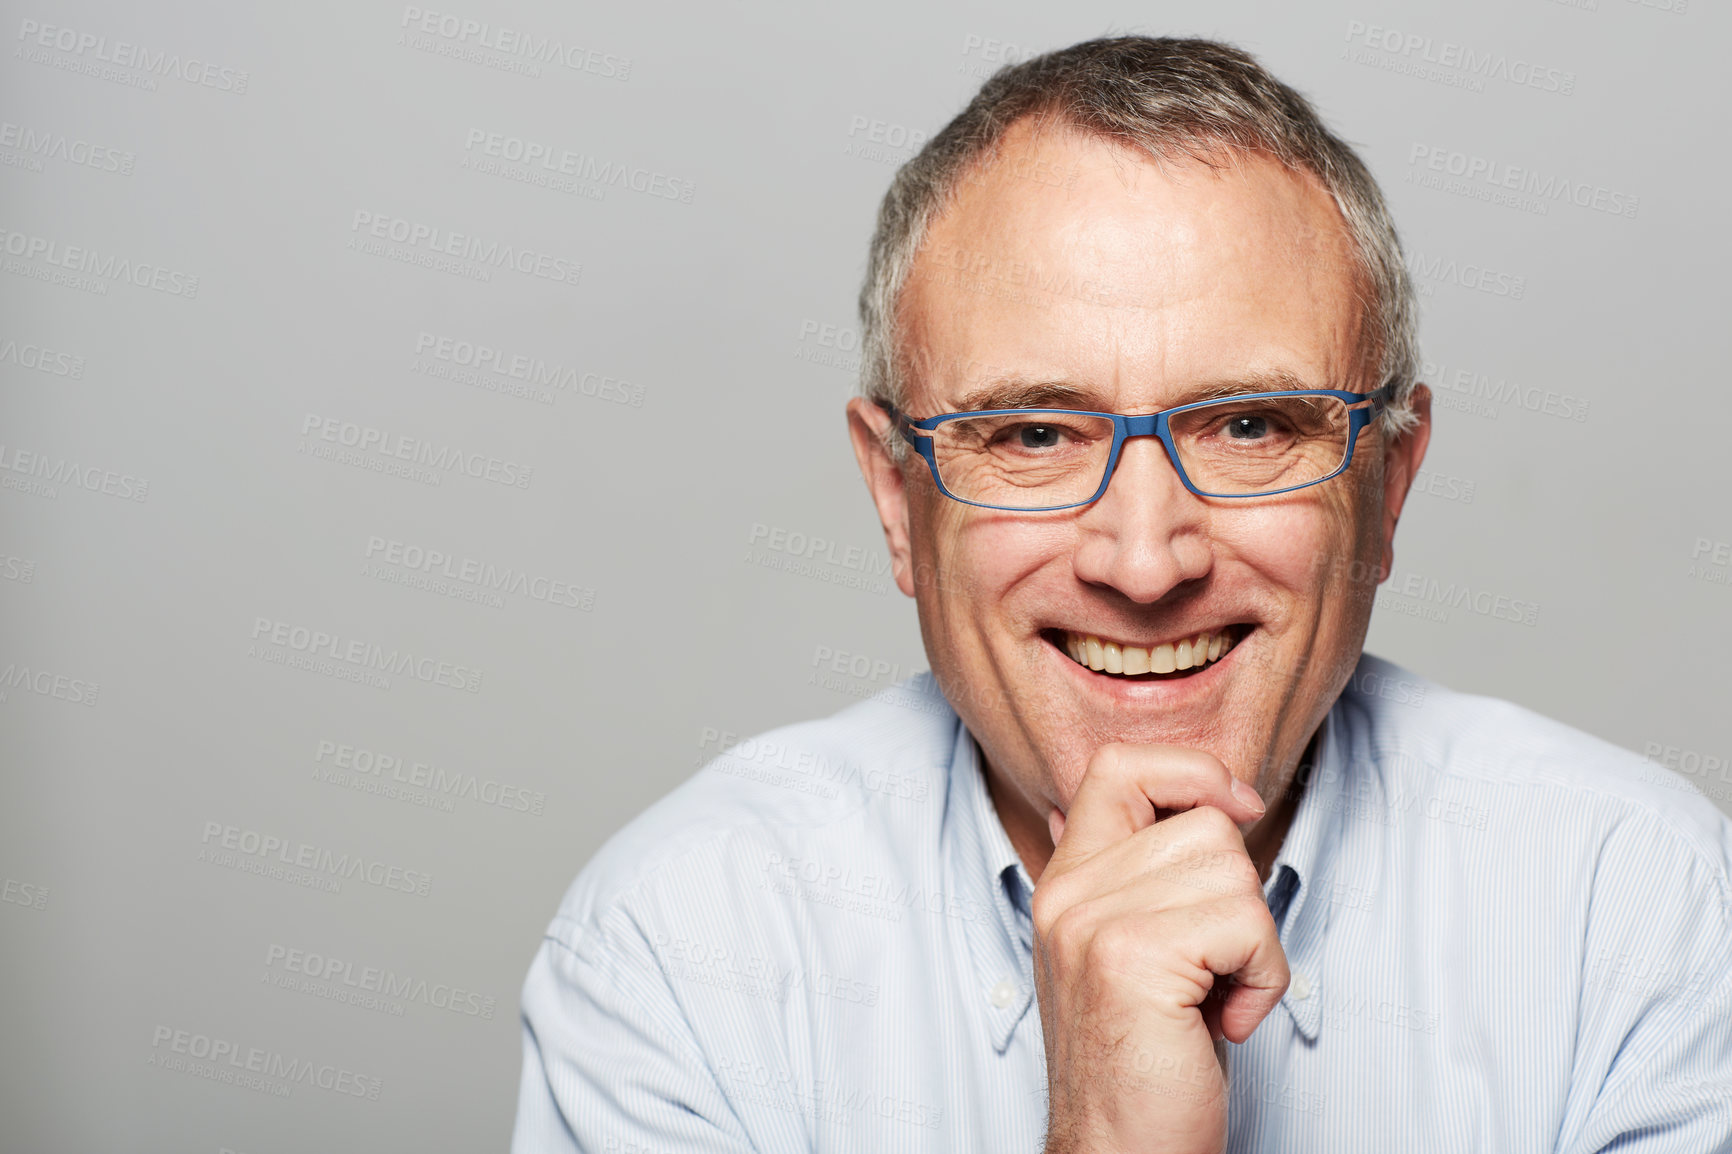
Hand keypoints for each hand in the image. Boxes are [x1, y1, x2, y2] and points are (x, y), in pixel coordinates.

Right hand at [1032, 744, 1287, 1153]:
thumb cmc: (1144, 1065)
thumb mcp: (1128, 952)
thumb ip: (1131, 875)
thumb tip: (1167, 799)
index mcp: (1065, 881)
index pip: (1119, 764)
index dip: (1192, 770)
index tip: (1235, 809)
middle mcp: (1069, 892)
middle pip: (1204, 822)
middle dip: (1240, 896)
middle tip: (1212, 968)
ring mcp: (1093, 921)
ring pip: (1235, 870)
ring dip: (1255, 943)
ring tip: (1216, 998)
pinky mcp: (1132, 957)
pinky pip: (1249, 923)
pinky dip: (1263, 979)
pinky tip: (1224, 1022)